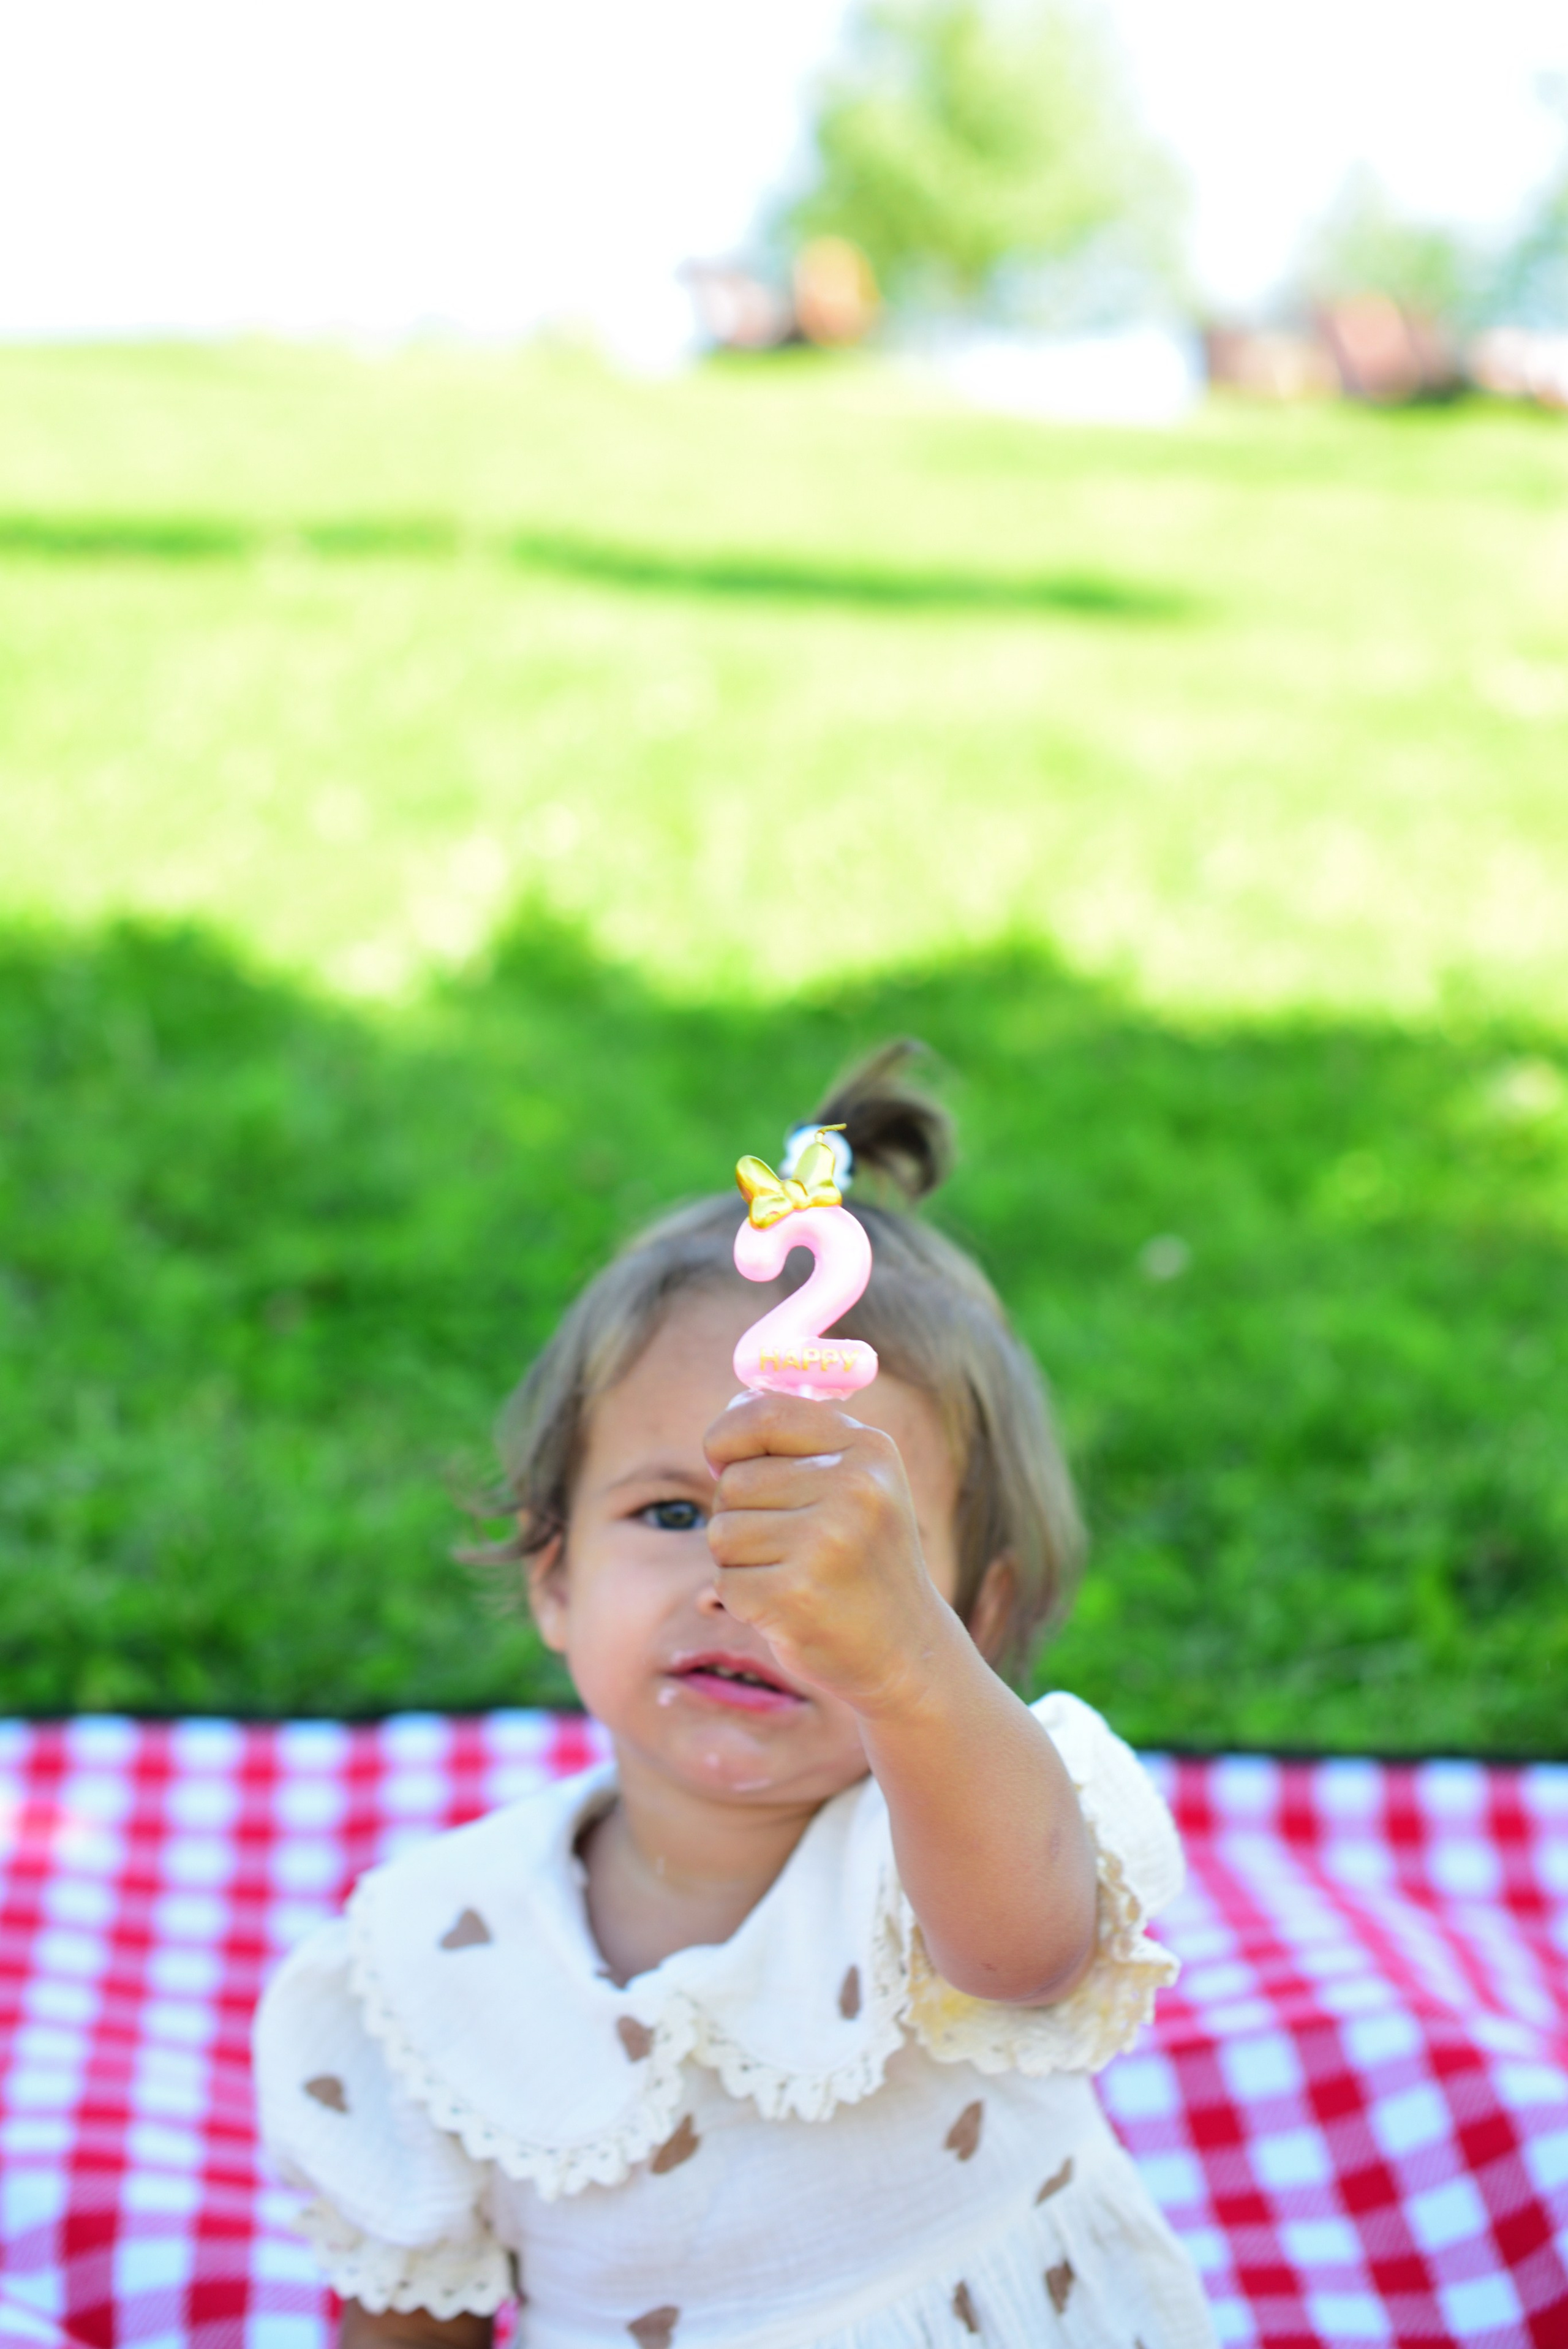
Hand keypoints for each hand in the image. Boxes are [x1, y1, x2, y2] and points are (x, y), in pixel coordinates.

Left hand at [702, 1391, 959, 1717]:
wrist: (908, 1650)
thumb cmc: (864, 1559)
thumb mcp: (859, 1482)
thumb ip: (800, 1439)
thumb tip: (735, 1403)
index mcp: (867, 1449)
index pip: (763, 1412)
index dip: (725, 1435)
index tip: (721, 1459)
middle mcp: (854, 1488)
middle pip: (733, 1481)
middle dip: (740, 1515)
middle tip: (789, 1545)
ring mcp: (826, 1542)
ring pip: (722, 1533)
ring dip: (741, 1562)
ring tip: (793, 1575)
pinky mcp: (797, 1595)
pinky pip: (726, 1584)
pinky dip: (744, 1601)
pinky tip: (788, 1609)